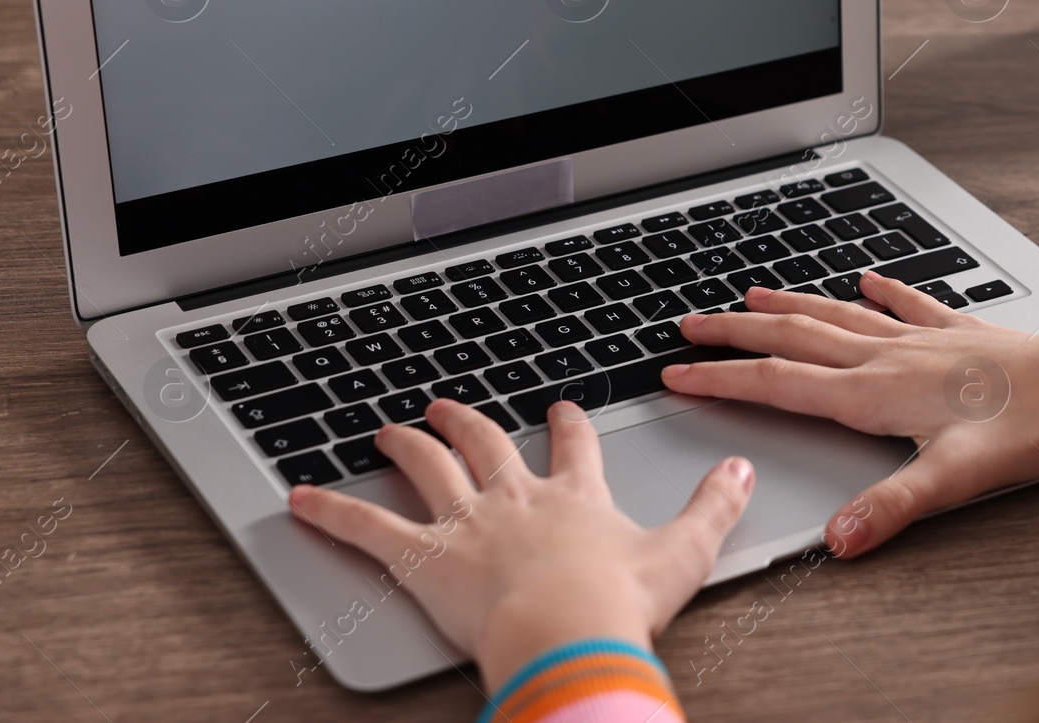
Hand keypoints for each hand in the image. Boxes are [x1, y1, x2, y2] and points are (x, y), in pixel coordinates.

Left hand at [287, 398, 754, 690]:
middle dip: (467, 421)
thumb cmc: (621, 601)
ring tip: (389, 430)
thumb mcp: (686, 551)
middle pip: (485, 444)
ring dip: (406, 446)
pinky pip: (367, 528)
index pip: (571, 446)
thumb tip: (741, 469)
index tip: (558, 408)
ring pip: (428, 469)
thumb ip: (714, 506)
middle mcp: (515, 499)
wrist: (570, 634)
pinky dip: (329, 511)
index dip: (565, 424)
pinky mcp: (424, 559)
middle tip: (448, 405)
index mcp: (573, 498)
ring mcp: (466, 524)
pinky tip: (297, 497)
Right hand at [663, 272, 1038, 556]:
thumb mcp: (952, 479)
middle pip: (794, 339)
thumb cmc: (1025, 428)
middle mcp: (886, 357)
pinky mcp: (954, 331)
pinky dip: (879, 289)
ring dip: (789, 306)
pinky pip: (904, 303)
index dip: (722, 380)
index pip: (778, 384)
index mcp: (872, 393)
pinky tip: (866, 276)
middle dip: (735, 334)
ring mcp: (919, 339)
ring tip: (751, 294)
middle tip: (688, 324)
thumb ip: (890, 507)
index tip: (676, 374)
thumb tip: (839, 540)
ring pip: (837, 315)